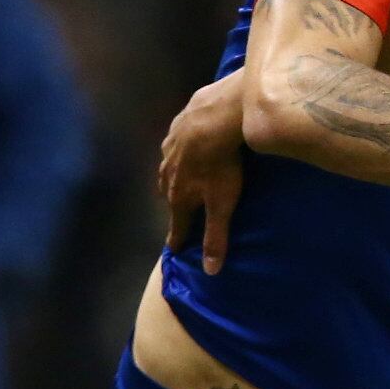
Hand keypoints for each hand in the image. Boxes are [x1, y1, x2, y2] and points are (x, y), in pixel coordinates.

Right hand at [157, 74, 244, 272]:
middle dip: (173, 204)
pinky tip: (186, 144)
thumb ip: (216, 236)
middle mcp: (167, 172)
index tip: (174, 248)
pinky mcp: (176, 125)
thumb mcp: (222, 204)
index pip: (176, 223)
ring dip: (172, 175)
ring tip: (180, 178)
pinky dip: (179, 149)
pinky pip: (174, 142)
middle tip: (180, 211)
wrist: (216, 116)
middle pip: (167, 194)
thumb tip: (210, 272)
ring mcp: (169, 147)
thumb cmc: (220, 164)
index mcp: (178, 194)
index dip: (177, 237)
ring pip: (167, 167)